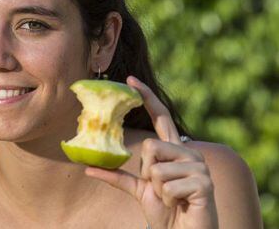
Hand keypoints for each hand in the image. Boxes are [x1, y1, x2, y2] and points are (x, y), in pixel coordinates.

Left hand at [85, 76, 217, 228]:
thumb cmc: (165, 211)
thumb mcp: (138, 190)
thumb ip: (116, 176)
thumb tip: (87, 167)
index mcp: (173, 150)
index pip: (160, 116)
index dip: (147, 97)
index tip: (130, 80)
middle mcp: (187, 152)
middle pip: (151, 146)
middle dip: (148, 173)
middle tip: (161, 190)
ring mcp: (198, 166)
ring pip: (156, 169)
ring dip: (157, 191)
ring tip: (173, 198)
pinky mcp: (204, 183)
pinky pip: (166, 186)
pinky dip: (166, 201)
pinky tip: (180, 205)